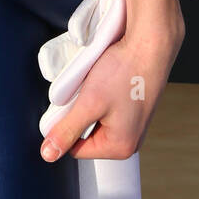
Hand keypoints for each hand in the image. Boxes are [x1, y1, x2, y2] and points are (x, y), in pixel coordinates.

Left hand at [40, 20, 183, 162]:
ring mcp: (135, 123)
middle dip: (79, 112)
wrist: (150, 43)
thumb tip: (49, 154)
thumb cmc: (125, 72)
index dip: (65, 126)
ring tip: (94, 83)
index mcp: (120, 146)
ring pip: (97, 118)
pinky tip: (104, 78)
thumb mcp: (89, 103)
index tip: (65, 104)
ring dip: (89, 102)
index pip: (77, 149)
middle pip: (88, 134)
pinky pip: (109, 107)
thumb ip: (67, 130)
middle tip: (82, 91)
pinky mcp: (135, 106)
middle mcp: (131, 139)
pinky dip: (100, 94)